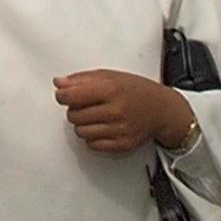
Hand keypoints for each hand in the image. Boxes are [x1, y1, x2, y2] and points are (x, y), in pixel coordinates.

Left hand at [54, 69, 195, 152]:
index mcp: (110, 89)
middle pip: (74, 116)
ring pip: (80, 132)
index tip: (63, 94)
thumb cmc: (134, 89)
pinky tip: (100, 127)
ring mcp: (120, 130)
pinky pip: (93, 145)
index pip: (71, 96)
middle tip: (84, 105)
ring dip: (82, 124)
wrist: (162, 109)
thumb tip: (58, 83)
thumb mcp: (107, 75)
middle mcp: (116, 111)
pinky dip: (92, 137)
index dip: (62, 95)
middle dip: (74, 109)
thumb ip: (80, 79)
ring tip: (93, 115)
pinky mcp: (123, 145)